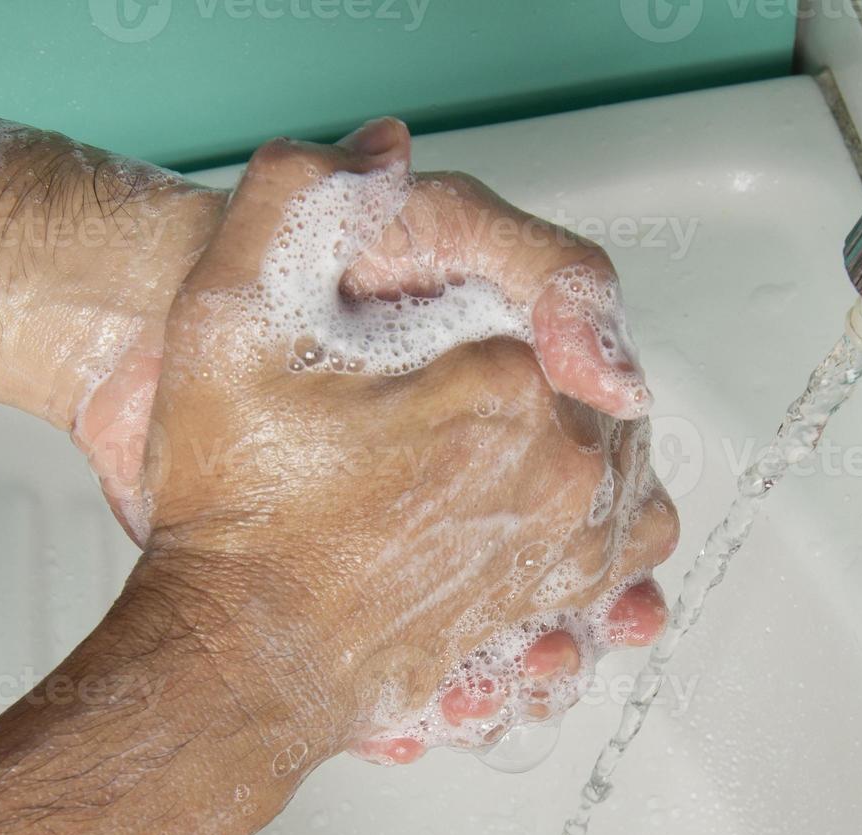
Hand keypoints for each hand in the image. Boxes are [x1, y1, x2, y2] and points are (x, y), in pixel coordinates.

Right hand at [79, 119, 679, 763]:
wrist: (232, 653)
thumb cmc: (234, 504)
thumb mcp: (231, 316)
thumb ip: (300, 200)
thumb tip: (383, 154)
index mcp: (507, 386)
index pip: (560, 317)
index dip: (505, 323)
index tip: (440, 351)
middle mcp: (559, 470)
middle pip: (604, 403)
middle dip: (551, 394)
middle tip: (468, 408)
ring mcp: (561, 551)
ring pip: (630, 485)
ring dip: (587, 469)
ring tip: (511, 466)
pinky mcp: (548, 614)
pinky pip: (619, 567)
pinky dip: (596, 549)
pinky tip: (535, 535)